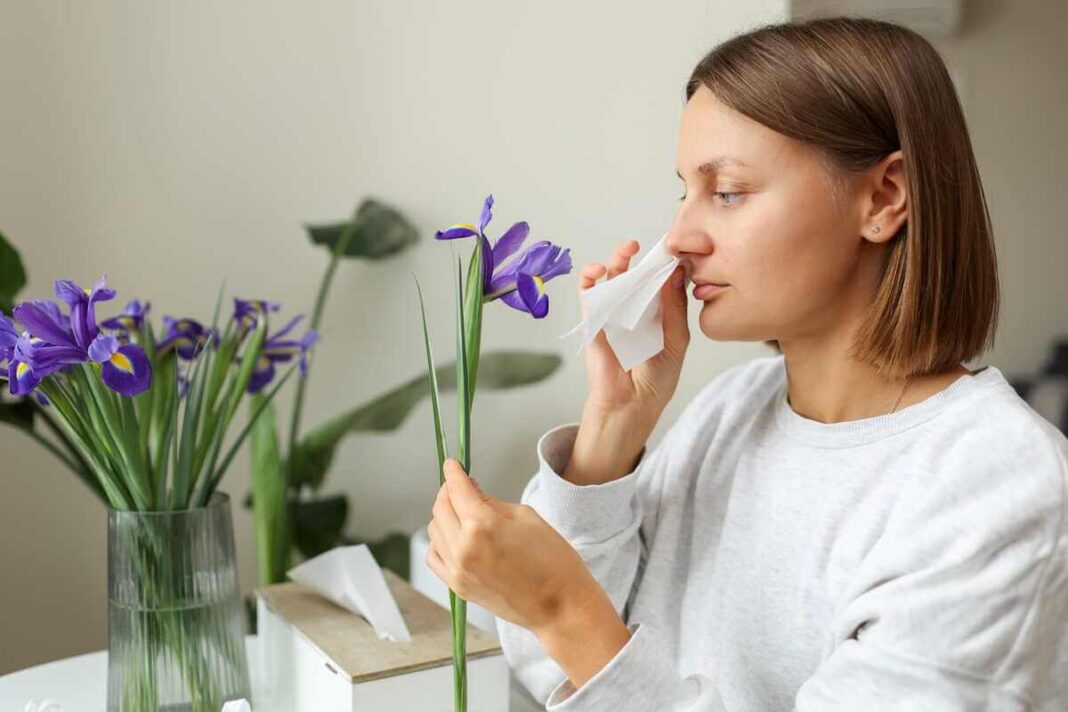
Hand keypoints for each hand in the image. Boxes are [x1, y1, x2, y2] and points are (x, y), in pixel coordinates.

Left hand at [425, 459, 601, 633]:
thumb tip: (472, 491)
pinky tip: (454, 537)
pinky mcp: (458, 587)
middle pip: (441, 508)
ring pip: (434, 531)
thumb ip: (492, 502)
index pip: (457, 489)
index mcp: (482, 525)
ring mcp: (458, 571)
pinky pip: (434, 557)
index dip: (453, 473)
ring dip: (444, 515)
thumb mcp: (526, 517)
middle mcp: (463, 548)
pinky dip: (439, 542)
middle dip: (448, 492)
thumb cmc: (553, 561)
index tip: (452, 464)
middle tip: (461, 486)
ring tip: (462, 511)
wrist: (560, 607)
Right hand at [579, 239, 689, 418]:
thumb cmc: (657, 377)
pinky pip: (589, 295)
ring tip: (625, 250)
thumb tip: (676, 272)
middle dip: (640, 255)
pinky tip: (597, 272)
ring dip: (615, 260)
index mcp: (659, 311)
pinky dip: (589, 279)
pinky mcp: (593, 320)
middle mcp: (636, 308)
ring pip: (611, 278)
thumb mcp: (676, 339)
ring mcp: (614, 313)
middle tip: (647, 244)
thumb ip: (674, 307)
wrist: (632, 403)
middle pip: (636, 273)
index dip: (665, 262)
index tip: (673, 246)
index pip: (661, 279)